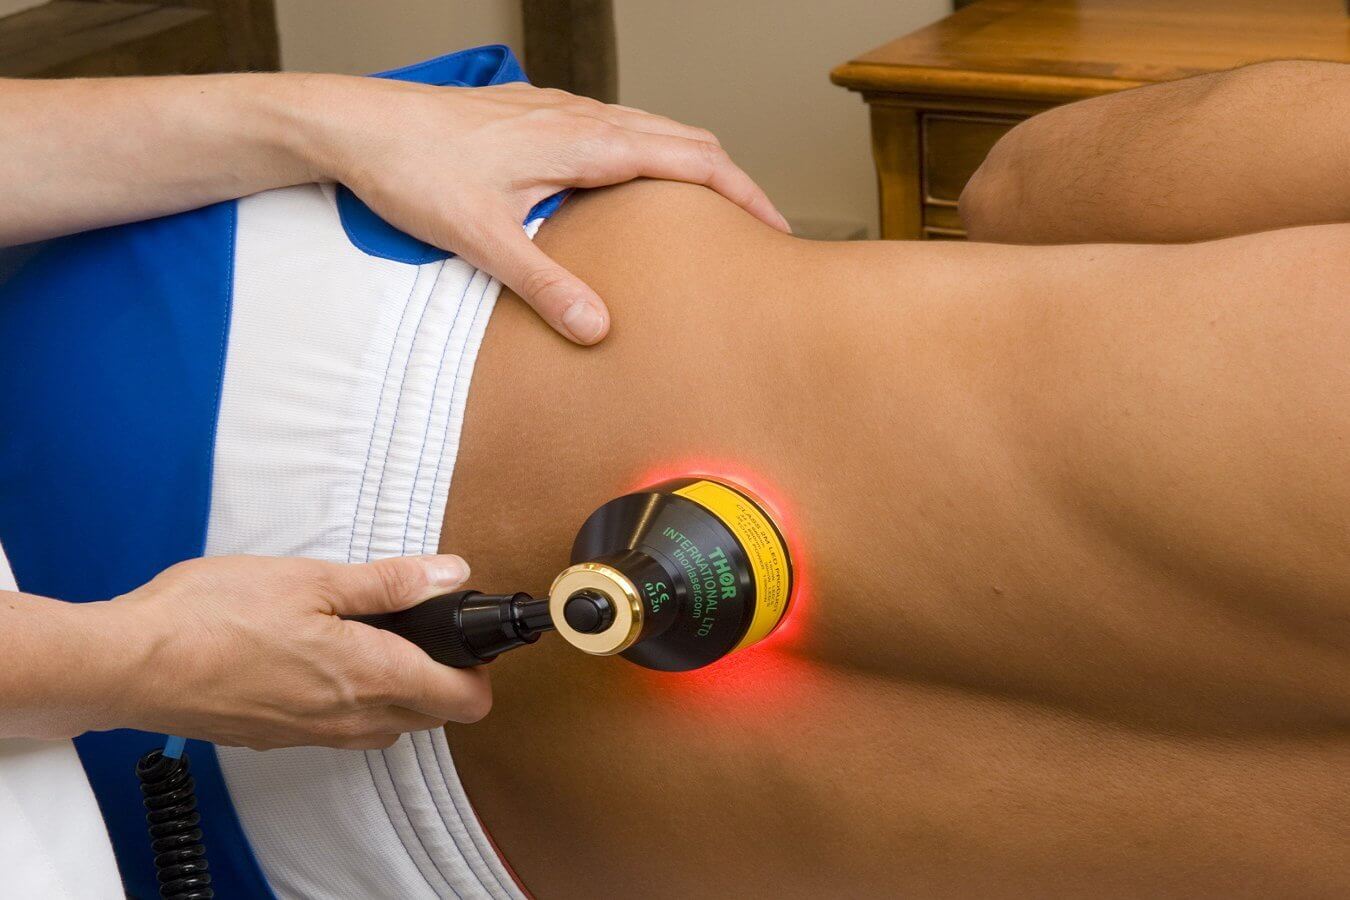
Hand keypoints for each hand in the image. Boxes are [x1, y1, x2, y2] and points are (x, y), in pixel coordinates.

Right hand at [97, 554, 488, 749]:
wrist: (131, 664)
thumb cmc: (210, 617)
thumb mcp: (312, 578)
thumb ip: (389, 583)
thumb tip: (448, 575)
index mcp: (368, 677)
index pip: (462, 700)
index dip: (480, 671)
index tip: (473, 640)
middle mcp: (348, 718)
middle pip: (431, 716)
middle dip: (444, 679)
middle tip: (426, 631)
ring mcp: (311, 735)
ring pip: (386, 726)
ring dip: (397, 691)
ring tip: (375, 640)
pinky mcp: (278, 737)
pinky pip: (339, 729)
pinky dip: (352, 700)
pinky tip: (322, 660)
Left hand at [300, 76, 790, 343]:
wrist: (355, 125)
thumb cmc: (413, 170)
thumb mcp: (482, 238)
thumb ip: (544, 283)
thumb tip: (599, 328)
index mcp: (583, 142)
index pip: (691, 157)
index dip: (742, 191)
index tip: (773, 227)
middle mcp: (579, 117)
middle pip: (682, 136)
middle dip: (729, 178)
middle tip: (756, 224)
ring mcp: (557, 110)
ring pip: (649, 127)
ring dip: (688, 163)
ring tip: (708, 209)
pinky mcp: (534, 113)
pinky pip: (614, 126)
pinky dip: (648, 153)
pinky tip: (629, 186)